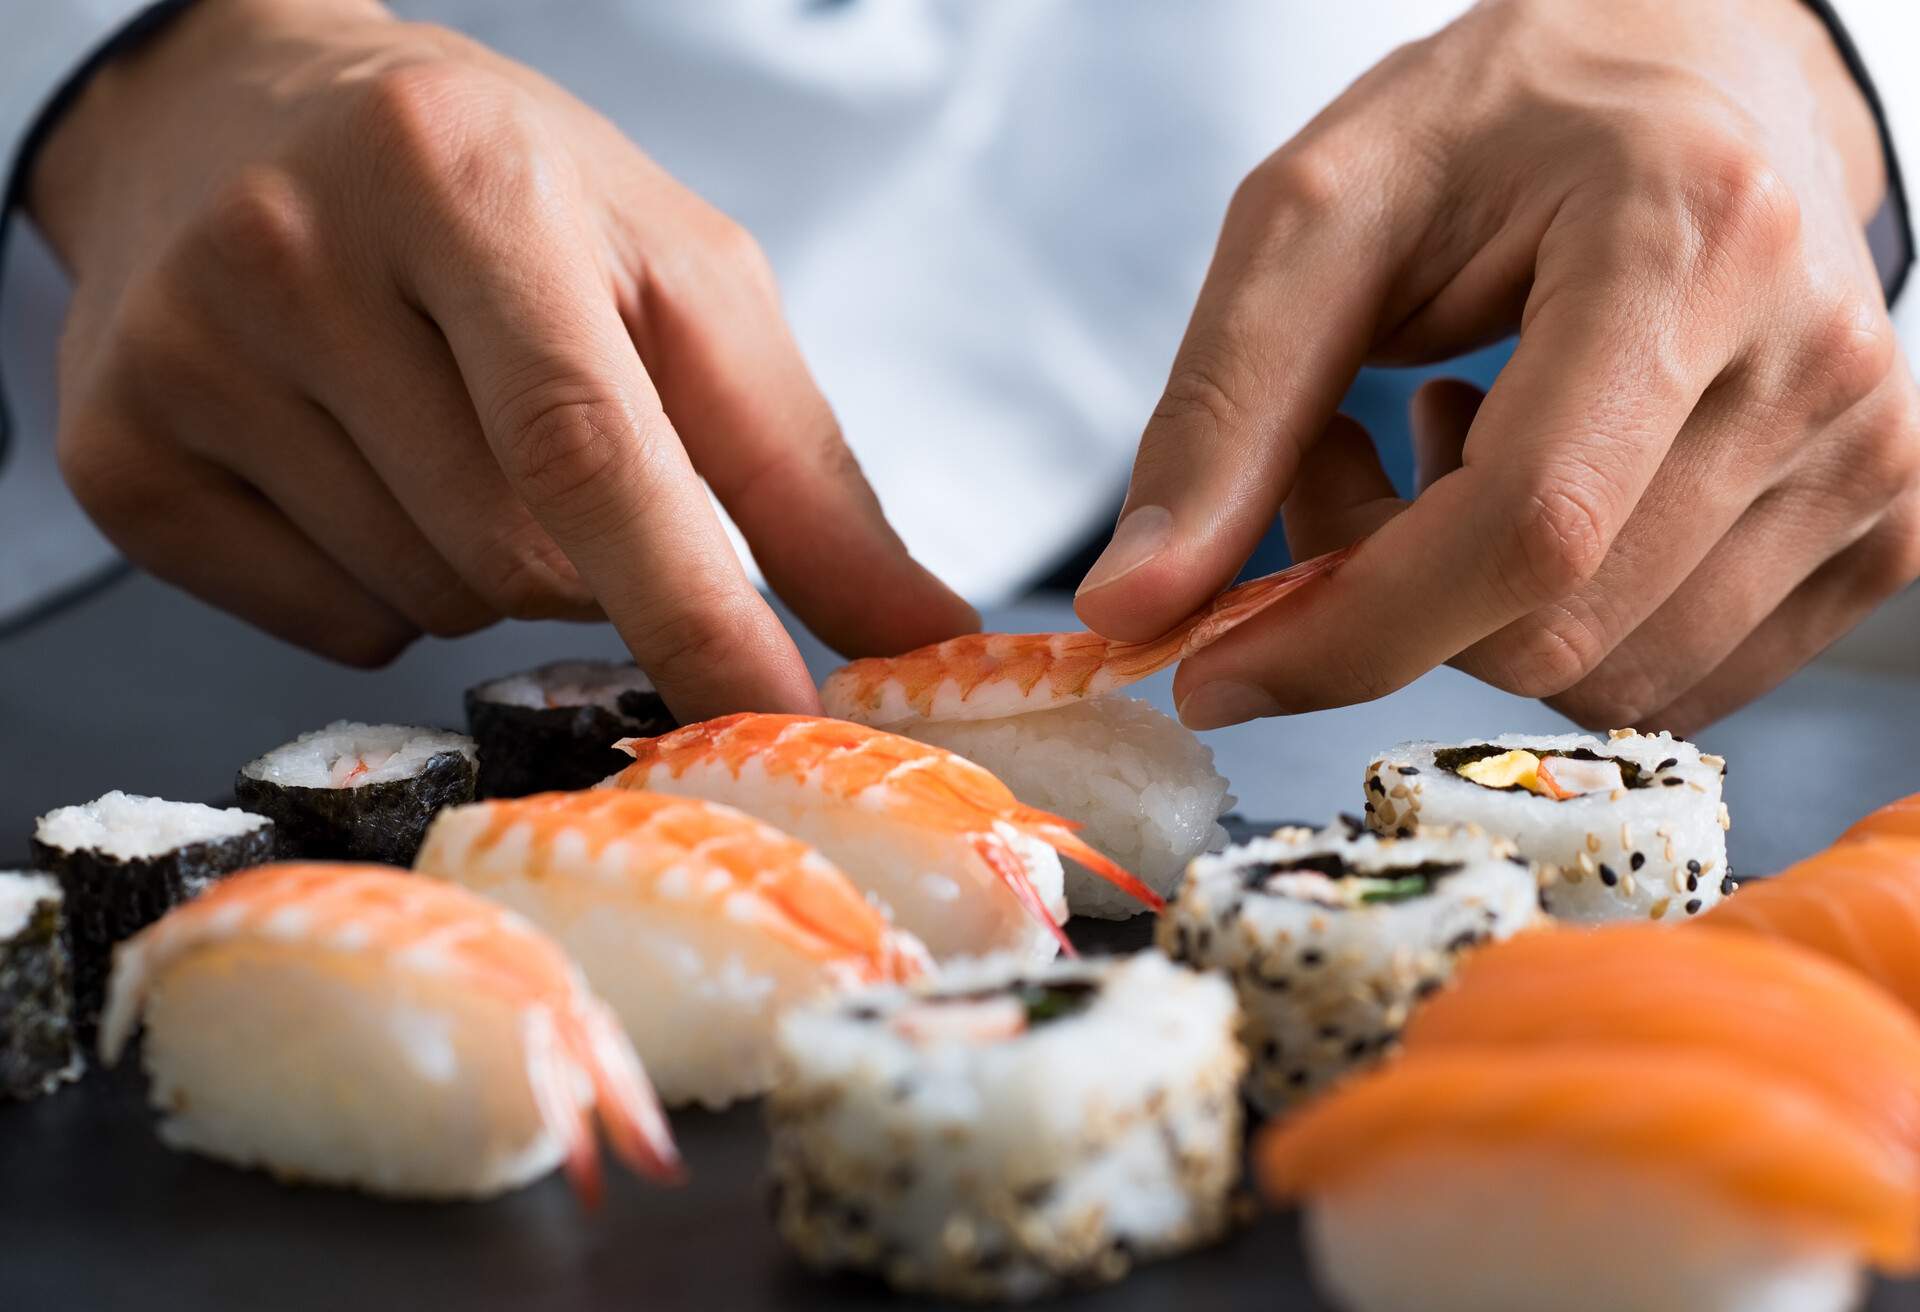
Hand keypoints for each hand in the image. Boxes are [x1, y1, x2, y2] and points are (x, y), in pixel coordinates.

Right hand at [29, 0, 972, 717]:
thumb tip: (922, 639)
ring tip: (444, 425)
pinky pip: (331, 628)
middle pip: (518, 558)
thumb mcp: (671, 273)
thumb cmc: (490, 187)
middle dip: (593, 561)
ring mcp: (188, 359)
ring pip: (429, 604)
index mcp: (467, 185)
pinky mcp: (123, 455)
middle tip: (559, 442)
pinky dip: (388, 590)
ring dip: (492, 568)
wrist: (237, 110)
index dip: (695, 610)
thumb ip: (800, 466)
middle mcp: (298, 257)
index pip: (589, 444)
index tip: (783, 727)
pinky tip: (359, 465)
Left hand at [1074, 0, 1919, 733]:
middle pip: (1547, 628)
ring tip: (1450, 442)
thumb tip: (1130, 612)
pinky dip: (1559, 624)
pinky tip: (1545, 484)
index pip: (1523, 531)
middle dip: (1385, 595)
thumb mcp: (1320, 215)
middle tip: (1339, 454)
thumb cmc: (1503, 128)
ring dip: (1465, 610)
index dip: (1344, 633)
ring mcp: (1871, 455)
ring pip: (1600, 675)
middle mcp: (1818, 362)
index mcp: (1690, 240)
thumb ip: (1221, 411)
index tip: (1211, 667)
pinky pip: (1670, 680)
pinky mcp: (1883, 525)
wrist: (1697, 79)